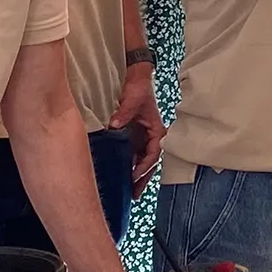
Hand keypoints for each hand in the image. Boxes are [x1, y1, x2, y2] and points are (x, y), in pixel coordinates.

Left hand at [114, 61, 165, 189]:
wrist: (135, 77)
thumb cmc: (138, 87)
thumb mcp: (133, 98)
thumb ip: (125, 112)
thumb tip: (114, 126)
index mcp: (157, 130)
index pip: (153, 153)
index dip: (144, 166)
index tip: (134, 175)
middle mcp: (150, 136)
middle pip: (149, 163)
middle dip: (142, 179)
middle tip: (134, 194)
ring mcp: (141, 138)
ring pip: (140, 162)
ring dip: (136, 176)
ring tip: (129, 192)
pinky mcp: (132, 137)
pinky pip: (131, 155)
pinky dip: (128, 166)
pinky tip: (120, 176)